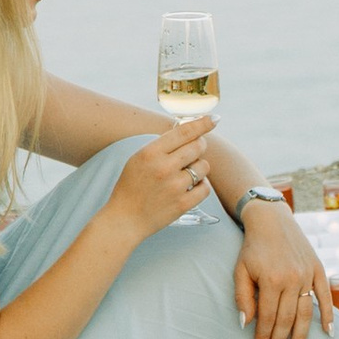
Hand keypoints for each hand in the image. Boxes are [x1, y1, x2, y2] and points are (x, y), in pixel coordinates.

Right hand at [113, 118, 220, 240]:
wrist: (124, 219)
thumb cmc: (131, 187)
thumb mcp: (138, 159)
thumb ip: (161, 146)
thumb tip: (188, 132)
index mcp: (151, 153)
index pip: (184, 132)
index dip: (202, 123)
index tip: (214, 119)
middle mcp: (164, 167)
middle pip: (198, 146)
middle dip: (200, 146)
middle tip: (194, 151)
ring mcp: (175, 186)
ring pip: (204, 166)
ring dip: (199, 167)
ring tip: (187, 173)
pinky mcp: (183, 204)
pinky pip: (205, 187)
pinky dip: (201, 186)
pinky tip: (190, 187)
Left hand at [233, 201, 333, 338]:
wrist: (272, 220)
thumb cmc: (252, 248)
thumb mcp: (240, 270)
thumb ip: (243, 297)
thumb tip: (246, 324)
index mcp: (271, 280)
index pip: (268, 317)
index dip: (264, 337)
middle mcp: (292, 279)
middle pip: (287, 320)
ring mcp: (308, 275)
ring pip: (306, 313)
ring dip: (301, 337)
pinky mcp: (318, 270)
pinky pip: (326, 296)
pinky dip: (329, 315)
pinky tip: (328, 333)